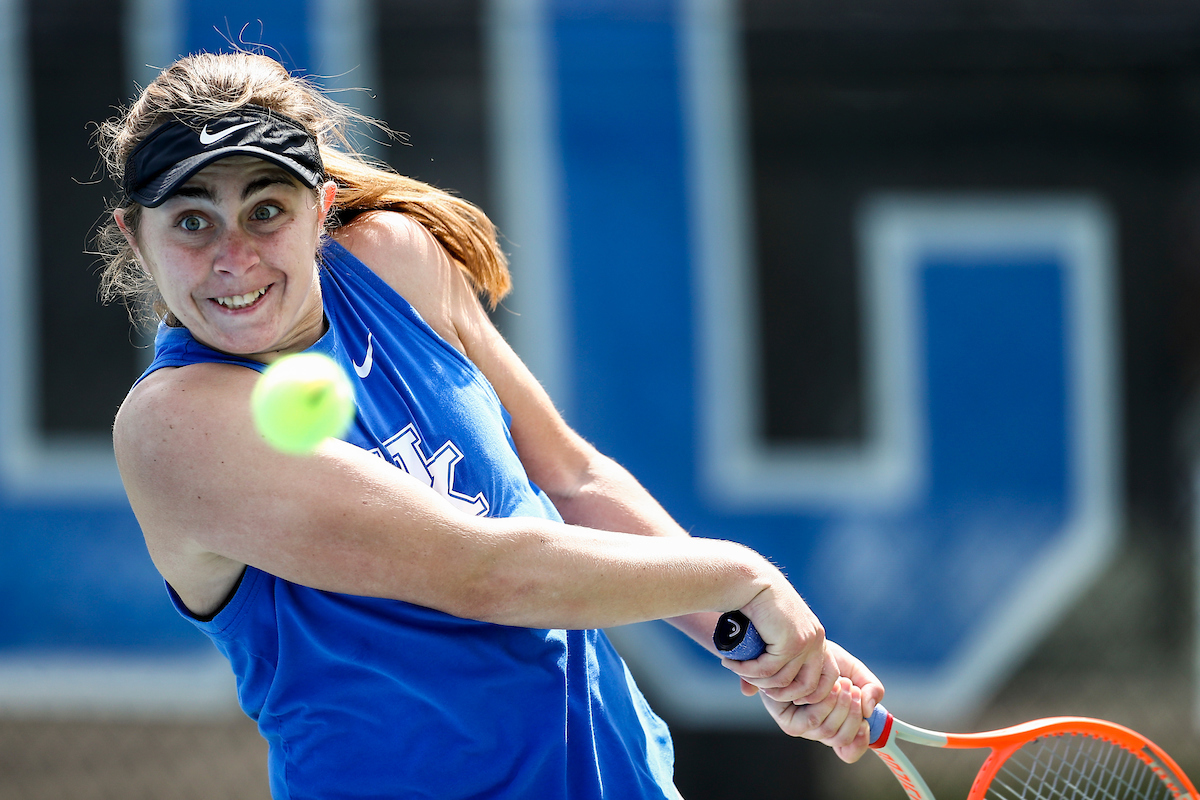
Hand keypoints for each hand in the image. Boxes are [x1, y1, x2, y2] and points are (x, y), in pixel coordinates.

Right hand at [718, 586, 838, 705]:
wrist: (749, 580)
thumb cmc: (753, 606)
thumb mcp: (764, 639)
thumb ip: (761, 666)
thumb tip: (747, 693)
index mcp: (816, 639)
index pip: (827, 680)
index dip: (805, 694)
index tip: (777, 691)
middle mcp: (816, 641)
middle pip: (809, 688)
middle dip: (781, 695)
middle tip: (756, 687)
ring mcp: (806, 642)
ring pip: (783, 681)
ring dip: (758, 682)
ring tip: (736, 669)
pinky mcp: (790, 642)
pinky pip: (768, 670)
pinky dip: (747, 671)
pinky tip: (731, 663)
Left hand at [754, 641, 884, 763]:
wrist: (801, 644)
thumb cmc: (827, 658)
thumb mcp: (855, 671)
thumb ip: (872, 688)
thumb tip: (869, 710)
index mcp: (837, 723)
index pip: (849, 751)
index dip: (861, 742)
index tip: (866, 722)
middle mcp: (820, 728)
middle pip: (842, 740)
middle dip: (853, 714)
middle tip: (852, 689)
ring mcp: (803, 727)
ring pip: (828, 732)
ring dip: (840, 706)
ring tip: (841, 682)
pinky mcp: (788, 721)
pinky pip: (812, 722)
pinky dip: (825, 704)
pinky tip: (827, 687)